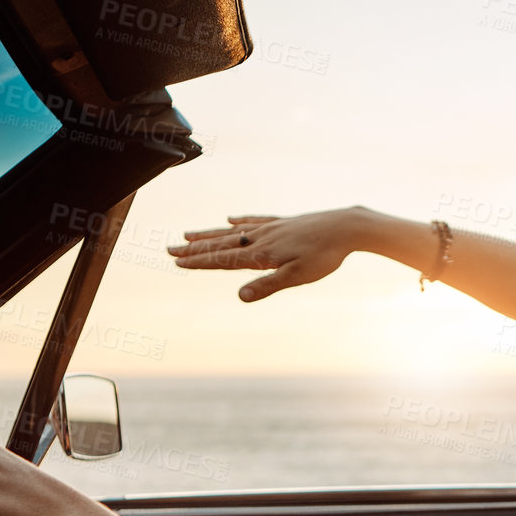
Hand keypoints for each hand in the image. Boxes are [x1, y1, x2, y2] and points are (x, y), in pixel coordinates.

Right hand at [167, 209, 355, 300]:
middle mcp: (261, 237)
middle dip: (194, 248)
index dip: (199, 262)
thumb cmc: (325, 255)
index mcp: (261, 253)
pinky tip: (231, 218)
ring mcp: (271, 228)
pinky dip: (240, 221)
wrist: (346, 226)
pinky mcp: (283, 222)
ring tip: (188, 234)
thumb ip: (268, 286)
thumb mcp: (298, 276)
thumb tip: (240, 297)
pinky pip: (254, 220)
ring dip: (209, 234)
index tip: (177, 262)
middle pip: (221, 243)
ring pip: (233, 231)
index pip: (223, 259)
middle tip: (169, 249)